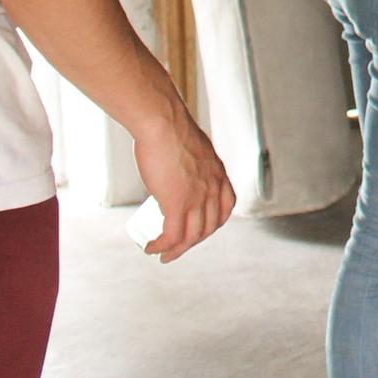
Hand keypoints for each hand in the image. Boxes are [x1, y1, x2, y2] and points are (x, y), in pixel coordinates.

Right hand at [134, 113, 235, 262]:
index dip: (214, 224)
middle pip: (209, 227)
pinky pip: (173, 235)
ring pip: (192, 236)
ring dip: (177, 250)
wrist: (162, 123)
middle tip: (177, 247)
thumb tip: (181, 166)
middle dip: (194, 242)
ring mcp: (197, 197)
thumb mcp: (192, 148)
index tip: (200, 229)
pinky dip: (163, 246)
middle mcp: (213, 189)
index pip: (226, 208)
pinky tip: (152, 248)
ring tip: (162, 254)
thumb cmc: (170, 130)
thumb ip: (192, 158)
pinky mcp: (176, 202)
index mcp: (218, 175)